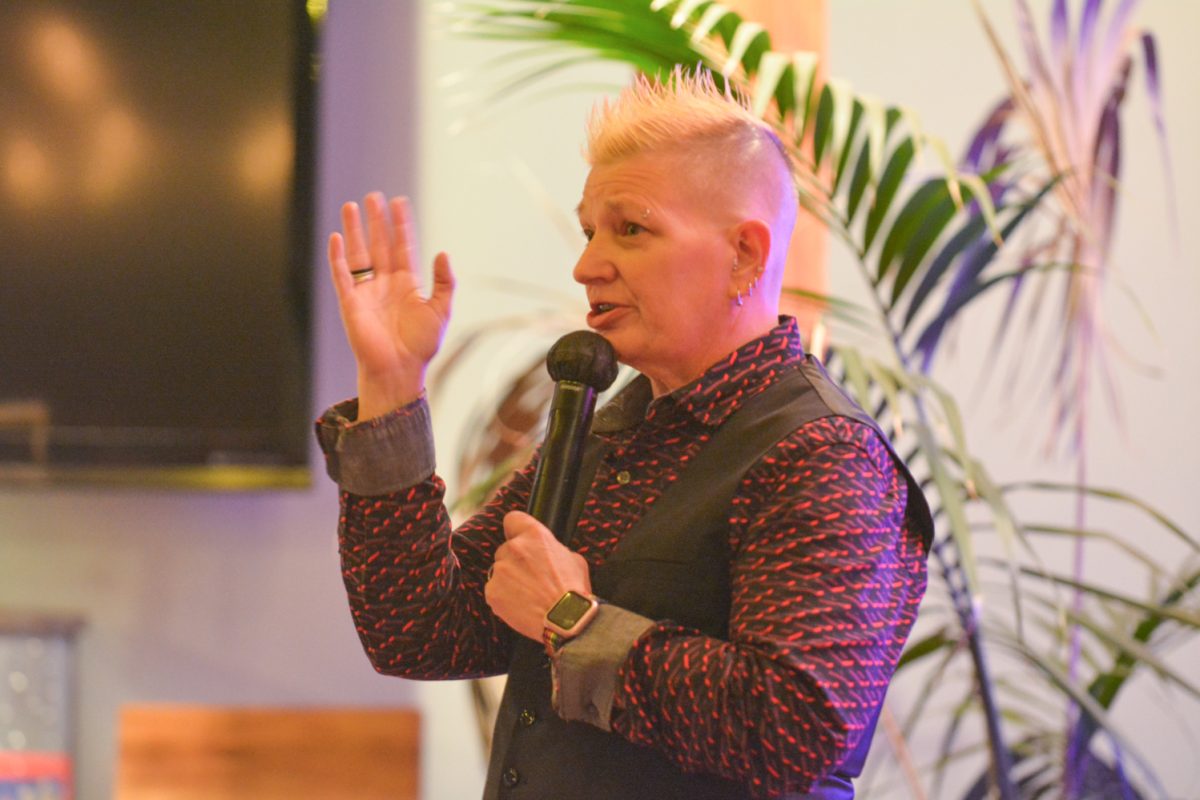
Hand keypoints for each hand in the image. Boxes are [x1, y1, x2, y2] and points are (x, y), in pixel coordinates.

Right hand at [328, 192, 454, 419]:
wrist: (400, 370)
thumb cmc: (421, 345)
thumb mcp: (440, 311)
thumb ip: (444, 282)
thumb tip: (443, 253)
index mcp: (406, 283)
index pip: (402, 246)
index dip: (401, 225)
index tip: (399, 202)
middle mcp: (385, 283)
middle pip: (379, 244)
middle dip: (376, 221)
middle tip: (374, 197)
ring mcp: (366, 291)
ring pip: (359, 254)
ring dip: (354, 231)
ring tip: (352, 206)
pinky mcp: (350, 302)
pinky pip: (342, 276)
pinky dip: (337, 257)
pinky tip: (336, 237)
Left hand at [485, 511, 591, 641]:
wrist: (566, 620)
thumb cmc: (574, 591)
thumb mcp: (574, 559)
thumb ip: (555, 550)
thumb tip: (548, 553)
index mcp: (535, 535)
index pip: (513, 519)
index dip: (516, 529)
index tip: (518, 537)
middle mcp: (514, 548)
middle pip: (506, 549)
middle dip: (515, 561)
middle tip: (531, 577)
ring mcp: (500, 570)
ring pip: (500, 571)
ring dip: (509, 580)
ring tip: (528, 596)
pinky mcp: (492, 592)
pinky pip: (494, 591)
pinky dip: (504, 598)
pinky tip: (520, 606)